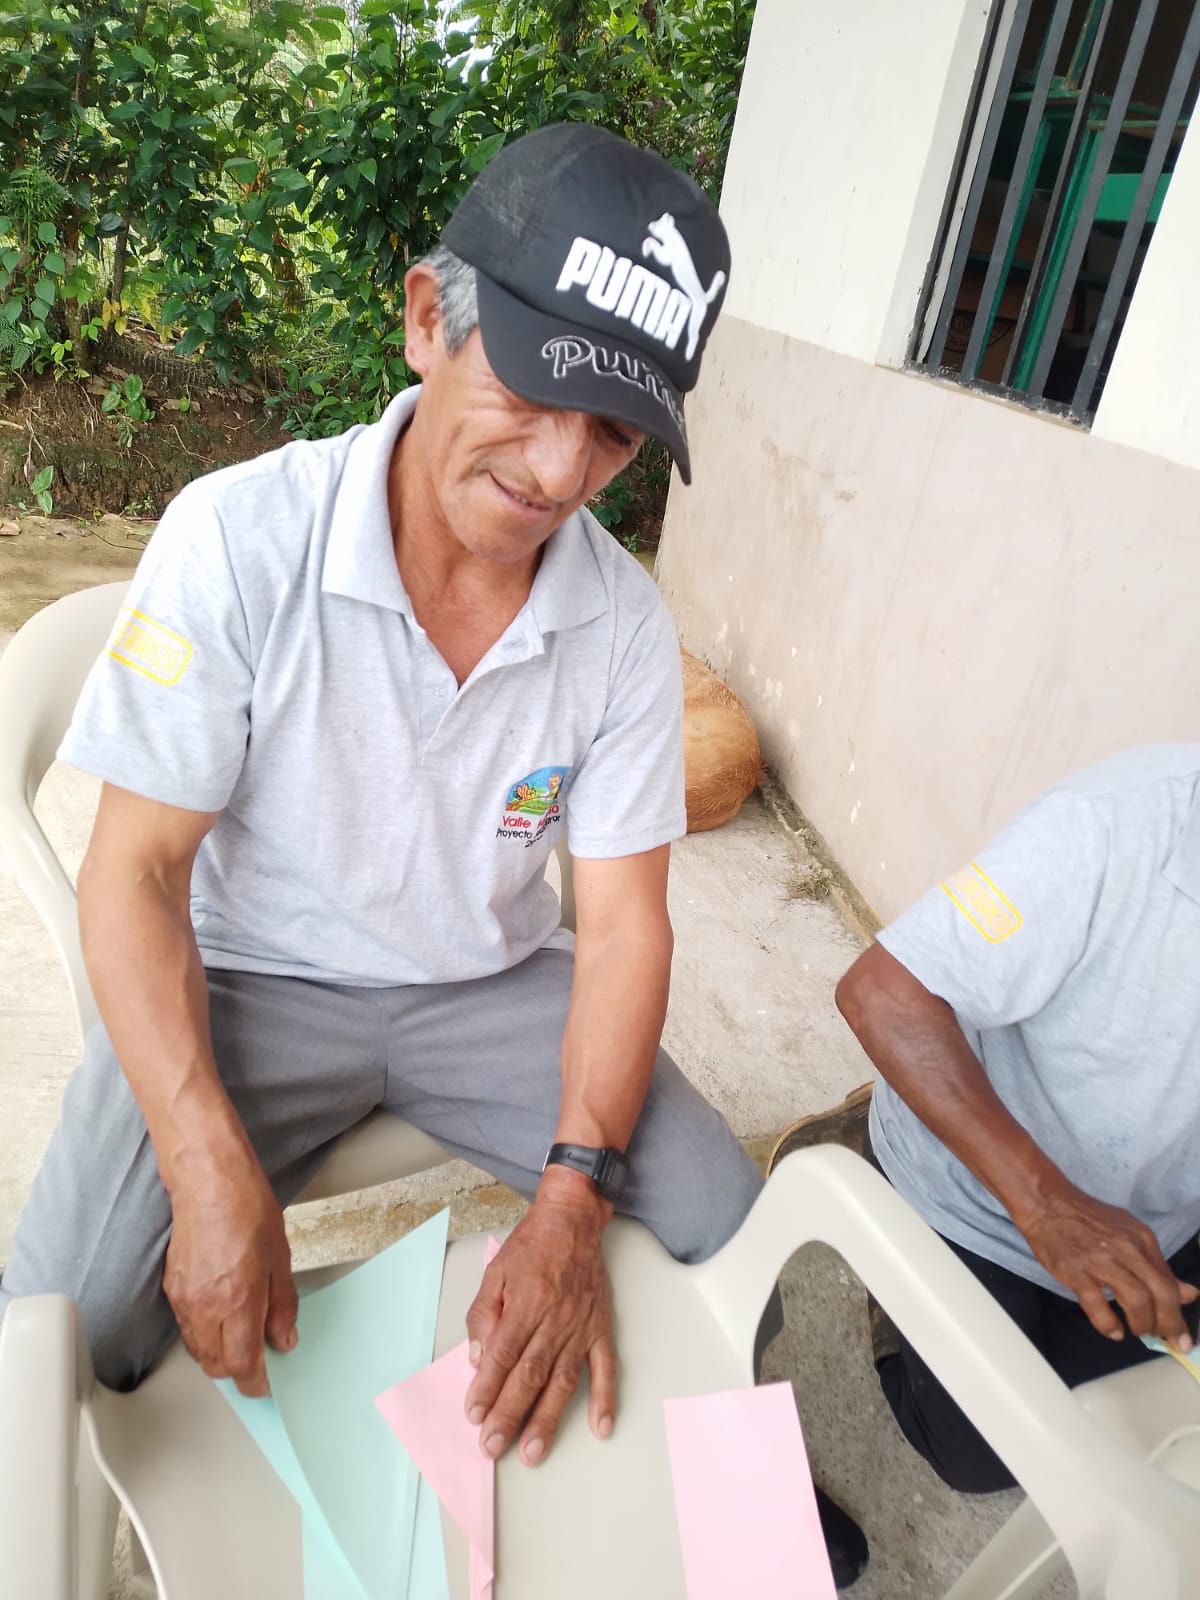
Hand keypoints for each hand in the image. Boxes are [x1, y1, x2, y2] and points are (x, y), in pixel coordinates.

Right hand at [163, 1163, 297, 1395]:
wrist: (209, 1183)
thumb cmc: (248, 1209)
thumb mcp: (280, 1258)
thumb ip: (282, 1305)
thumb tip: (283, 1339)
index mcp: (238, 1300)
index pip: (242, 1364)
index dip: (254, 1382)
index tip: (265, 1384)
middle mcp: (206, 1307)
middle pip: (216, 1365)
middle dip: (237, 1371)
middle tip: (257, 1359)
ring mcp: (185, 1300)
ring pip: (198, 1350)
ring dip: (219, 1354)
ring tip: (240, 1337)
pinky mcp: (172, 1289)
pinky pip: (187, 1328)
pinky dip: (204, 1334)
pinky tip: (221, 1316)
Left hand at [464, 1185, 615, 1465]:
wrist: (572, 1221)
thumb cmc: (532, 1246)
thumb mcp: (495, 1272)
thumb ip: (483, 1314)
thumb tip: (476, 1358)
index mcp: (524, 1305)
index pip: (501, 1355)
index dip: (486, 1388)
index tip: (474, 1416)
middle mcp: (553, 1320)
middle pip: (529, 1375)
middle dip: (509, 1415)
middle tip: (493, 1447)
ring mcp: (580, 1328)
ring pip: (562, 1381)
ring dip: (548, 1419)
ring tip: (534, 1451)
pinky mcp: (600, 1329)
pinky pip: (606, 1368)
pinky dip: (605, 1399)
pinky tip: (601, 1427)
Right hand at [1017, 1180, 1198, 1349]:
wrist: (1047, 1203)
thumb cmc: (1087, 1220)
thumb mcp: (1130, 1235)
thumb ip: (1157, 1266)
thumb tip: (1188, 1293)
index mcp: (1141, 1239)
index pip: (1169, 1281)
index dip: (1179, 1313)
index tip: (1181, 1334)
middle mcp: (1126, 1248)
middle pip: (1160, 1292)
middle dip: (1168, 1323)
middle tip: (1168, 1340)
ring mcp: (1100, 1259)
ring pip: (1135, 1298)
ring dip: (1143, 1323)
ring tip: (1140, 1331)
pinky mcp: (1075, 1270)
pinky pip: (1096, 1303)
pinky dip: (1108, 1323)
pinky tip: (1114, 1331)